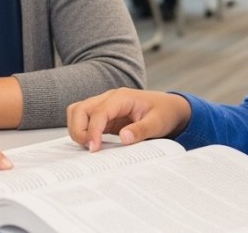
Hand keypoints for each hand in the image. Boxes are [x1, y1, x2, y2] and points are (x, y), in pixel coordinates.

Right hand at [66, 88, 191, 152]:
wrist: (169, 108)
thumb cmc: (164, 113)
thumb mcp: (158, 123)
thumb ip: (141, 130)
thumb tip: (124, 138)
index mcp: (122, 97)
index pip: (98, 111)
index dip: (93, 130)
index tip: (94, 148)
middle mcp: (109, 99)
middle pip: (80, 109)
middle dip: (79, 129)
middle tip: (90, 149)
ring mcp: (105, 106)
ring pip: (78, 113)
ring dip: (78, 130)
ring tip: (90, 147)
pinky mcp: (104, 116)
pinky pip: (85, 121)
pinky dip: (83, 132)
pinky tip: (93, 145)